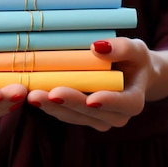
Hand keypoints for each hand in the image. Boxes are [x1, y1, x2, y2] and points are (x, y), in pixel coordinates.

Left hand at [26, 37, 167, 131]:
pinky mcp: (81, 117)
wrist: (130, 74)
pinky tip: (33, 96)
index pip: (124, 104)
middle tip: (51, 93)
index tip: (92, 99)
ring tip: (34, 95)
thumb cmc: (134, 59)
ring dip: (54, 107)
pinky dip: (49, 106)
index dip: (108, 102)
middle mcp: (117, 116)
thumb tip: (97, 47)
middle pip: (92, 113)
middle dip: (71, 103)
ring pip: (74, 116)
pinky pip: (65, 114)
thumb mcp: (135, 49)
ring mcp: (98, 120)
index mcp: (133, 100)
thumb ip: (122, 48)